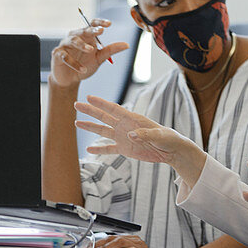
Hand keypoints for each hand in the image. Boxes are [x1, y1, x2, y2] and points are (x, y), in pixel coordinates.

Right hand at [49, 18, 130, 88]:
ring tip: (91, 50)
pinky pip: (65, 56)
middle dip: (91, 30)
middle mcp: (75, 37)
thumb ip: (110, 50)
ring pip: (73, 40)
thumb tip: (126, 45)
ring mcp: (65, 45)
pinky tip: (82, 69)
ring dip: (82, 44)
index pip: (92, 25)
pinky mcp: (57, 55)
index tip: (109, 24)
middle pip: (83, 30)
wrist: (70, 80)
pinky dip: (74, 62)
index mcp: (86, 37)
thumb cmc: (84, 65)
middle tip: (100, 31)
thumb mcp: (99, 58)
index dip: (100, 22)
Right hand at [75, 95, 192, 162]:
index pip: (114, 109)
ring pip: (103, 131)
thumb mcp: (159, 135)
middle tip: (76, 104)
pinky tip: (88, 149)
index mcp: (133, 119)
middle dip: (90, 111)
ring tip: (76, 122)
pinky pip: (109, 149)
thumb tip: (130, 135)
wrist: (172, 150)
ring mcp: (123, 137)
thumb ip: (145, 134)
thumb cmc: (168, 138)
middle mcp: (125, 126)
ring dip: (90, 127)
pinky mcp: (125, 149)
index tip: (89, 97)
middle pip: (104, 117)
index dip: (101, 103)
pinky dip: (99, 149)